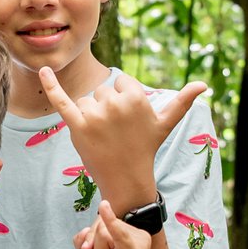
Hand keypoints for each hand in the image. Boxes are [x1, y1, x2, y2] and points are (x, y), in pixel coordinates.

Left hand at [39, 67, 205, 205]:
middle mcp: (115, 103)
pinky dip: (50, 85)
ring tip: (103, 136)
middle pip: (101, 92)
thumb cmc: (146, 148)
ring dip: (90, 116)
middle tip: (116, 132)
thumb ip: (182, 102)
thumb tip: (204, 85)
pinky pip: (61, 100)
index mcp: (135, 96)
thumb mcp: (165, 123)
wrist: (126, 178)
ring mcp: (95, 114)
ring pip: (86, 101)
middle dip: (106, 109)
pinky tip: (43, 70)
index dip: (122, 101)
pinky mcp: (77, 125)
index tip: (128, 121)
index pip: (119, 84)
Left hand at [74, 200, 150, 248]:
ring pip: (103, 233)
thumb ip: (87, 241)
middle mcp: (138, 235)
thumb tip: (86, 229)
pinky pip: (118, 232)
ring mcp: (139, 243)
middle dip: (93, 247)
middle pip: (101, 225)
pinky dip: (111, 221)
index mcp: (129, 235)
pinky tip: (105, 207)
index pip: (102, 222)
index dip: (91, 237)